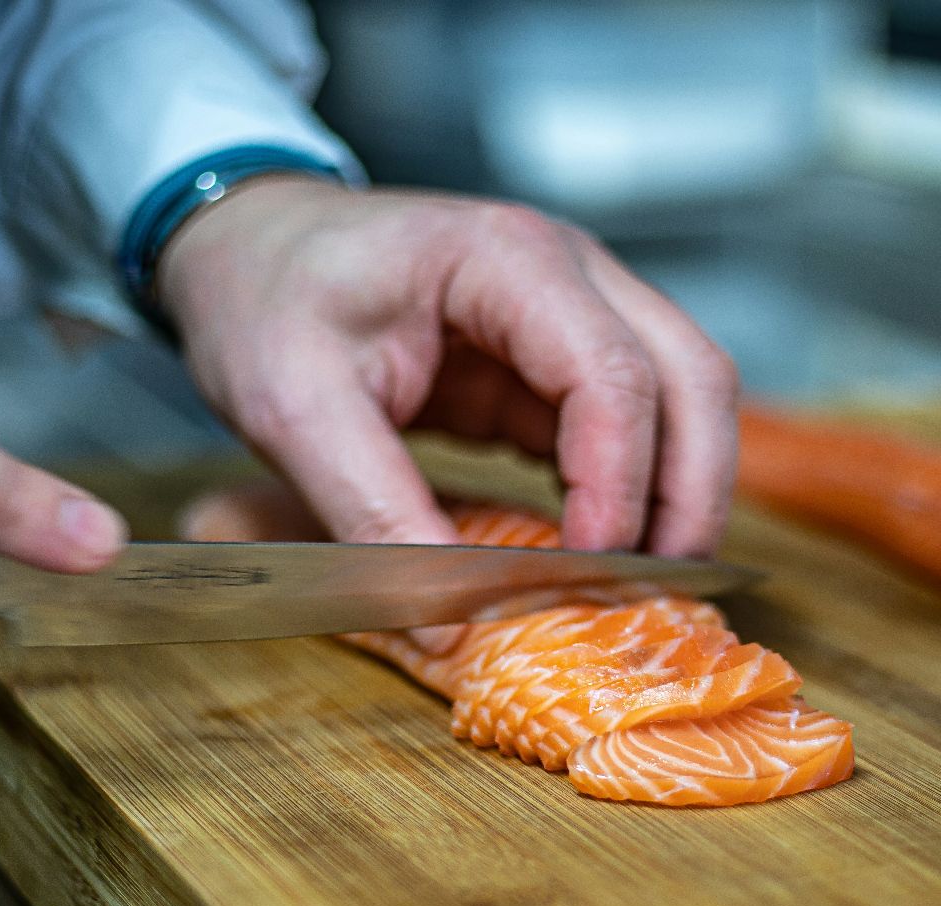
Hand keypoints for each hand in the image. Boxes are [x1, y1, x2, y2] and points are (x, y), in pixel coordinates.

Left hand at [154, 177, 738, 556]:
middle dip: (691, 491)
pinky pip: (630, 429)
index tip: (590, 568)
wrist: (249, 247)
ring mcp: (574, 312)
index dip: (619, 482)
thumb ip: (372, 513)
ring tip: (642, 586)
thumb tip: (444, 624)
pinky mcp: (556, 364)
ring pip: (684, 399)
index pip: (612, 373)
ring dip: (678, 494)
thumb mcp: (293, 409)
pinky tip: (601, 557)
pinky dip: (633, 493)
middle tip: (660, 592)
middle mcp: (568, 272)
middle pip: (692, 377)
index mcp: (507, 260)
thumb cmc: (265, 294)